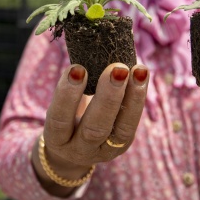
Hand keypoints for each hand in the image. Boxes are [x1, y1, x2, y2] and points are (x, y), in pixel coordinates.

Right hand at [32, 63, 148, 194]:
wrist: (71, 149)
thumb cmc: (64, 117)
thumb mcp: (59, 106)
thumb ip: (71, 85)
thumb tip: (90, 47)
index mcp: (57, 139)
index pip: (60, 119)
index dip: (67, 95)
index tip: (77, 68)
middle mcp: (80, 150)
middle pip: (94, 128)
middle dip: (107, 97)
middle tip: (116, 68)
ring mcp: (104, 152)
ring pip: (121, 129)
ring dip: (132, 97)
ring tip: (138, 70)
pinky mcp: (122, 146)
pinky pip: (131, 123)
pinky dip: (138, 98)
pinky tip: (142, 75)